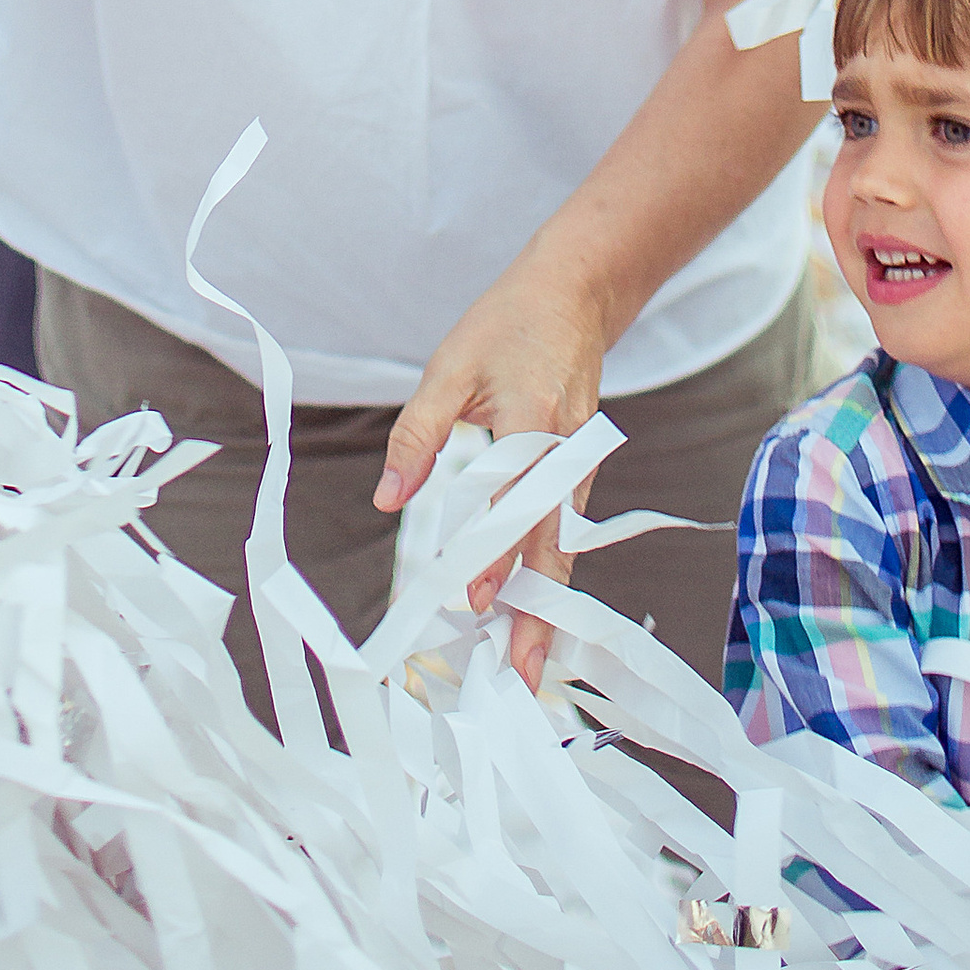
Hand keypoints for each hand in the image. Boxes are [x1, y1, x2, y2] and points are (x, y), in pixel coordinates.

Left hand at [375, 267, 608, 691]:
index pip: (517, 503)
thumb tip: (388, 498)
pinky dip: (553, 574)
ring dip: (550, 605)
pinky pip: (566, 531)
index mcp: (536, 423)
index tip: (478, 600)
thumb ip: (418, 434)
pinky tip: (536, 610)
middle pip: (555, 545)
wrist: (576, 294)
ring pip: (566, 547)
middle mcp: (568, 453)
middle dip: (540, 612)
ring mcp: (581, 465)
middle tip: (522, 675)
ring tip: (530, 664)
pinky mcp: (579, 471)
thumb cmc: (507, 325)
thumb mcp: (449, 368)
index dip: (498, 554)